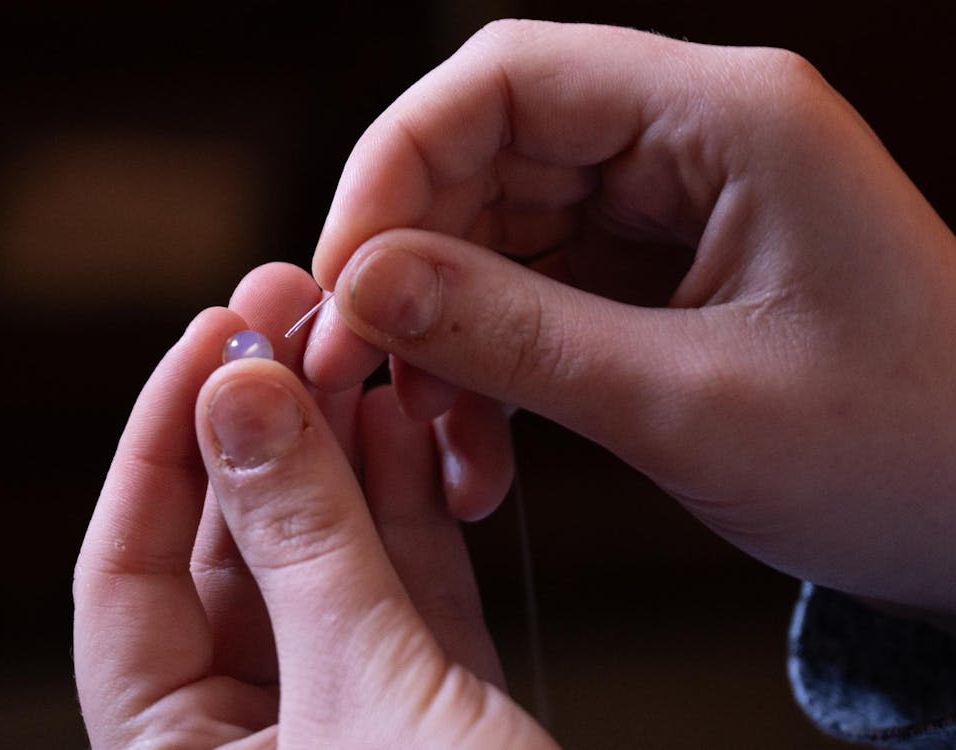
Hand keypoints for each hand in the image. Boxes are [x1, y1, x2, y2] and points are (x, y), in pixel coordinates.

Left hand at [72, 267, 557, 747]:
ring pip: (329, 553)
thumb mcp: (366, 697)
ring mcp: (348, 712)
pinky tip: (404, 423)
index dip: (163, 442)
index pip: (128, 573)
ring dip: (343, 448)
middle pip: (237, 547)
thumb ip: (303, 543)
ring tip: (358, 350)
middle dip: (266, 425)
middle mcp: (252, 737)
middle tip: (294, 312)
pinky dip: (404, 503)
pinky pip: (403, 584)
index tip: (211, 336)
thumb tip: (237, 399)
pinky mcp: (434, 701)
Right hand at [305, 20, 955, 617]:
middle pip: (490, 156)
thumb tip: (366, 286)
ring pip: (502, 231)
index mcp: (729, 119)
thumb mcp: (687, 402)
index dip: (394, 166)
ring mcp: (677, 203)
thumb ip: (514, 336)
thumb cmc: (899, 453)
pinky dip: (494, 359)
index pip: (504, 80)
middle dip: (410, 264)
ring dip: (448, 330)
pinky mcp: (664, 268)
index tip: (340, 276)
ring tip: (440, 436)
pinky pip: (538, 288)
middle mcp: (695, 138)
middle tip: (363, 368)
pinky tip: (483, 440)